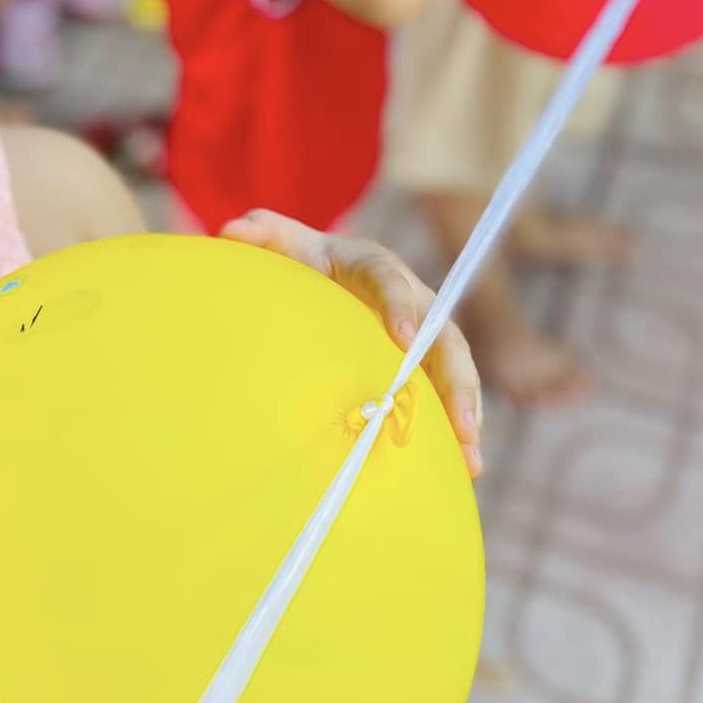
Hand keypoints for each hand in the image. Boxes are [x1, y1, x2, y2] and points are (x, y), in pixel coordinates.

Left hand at [221, 211, 482, 478]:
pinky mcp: (423, 366)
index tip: (404, 339)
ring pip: (454, 371)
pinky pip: (445, 396)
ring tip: (471, 461)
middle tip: (463, 421)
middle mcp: (411, 300)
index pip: (390, 280)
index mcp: (373, 265)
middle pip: (444, 336)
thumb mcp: (280, 243)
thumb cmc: (300, 260)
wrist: (322, 275)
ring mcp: (422, 335)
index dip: (401, 306)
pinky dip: (454, 432)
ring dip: (466, 413)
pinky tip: (463, 471)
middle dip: (456, 379)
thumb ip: (261, 233)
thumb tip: (231, 231)